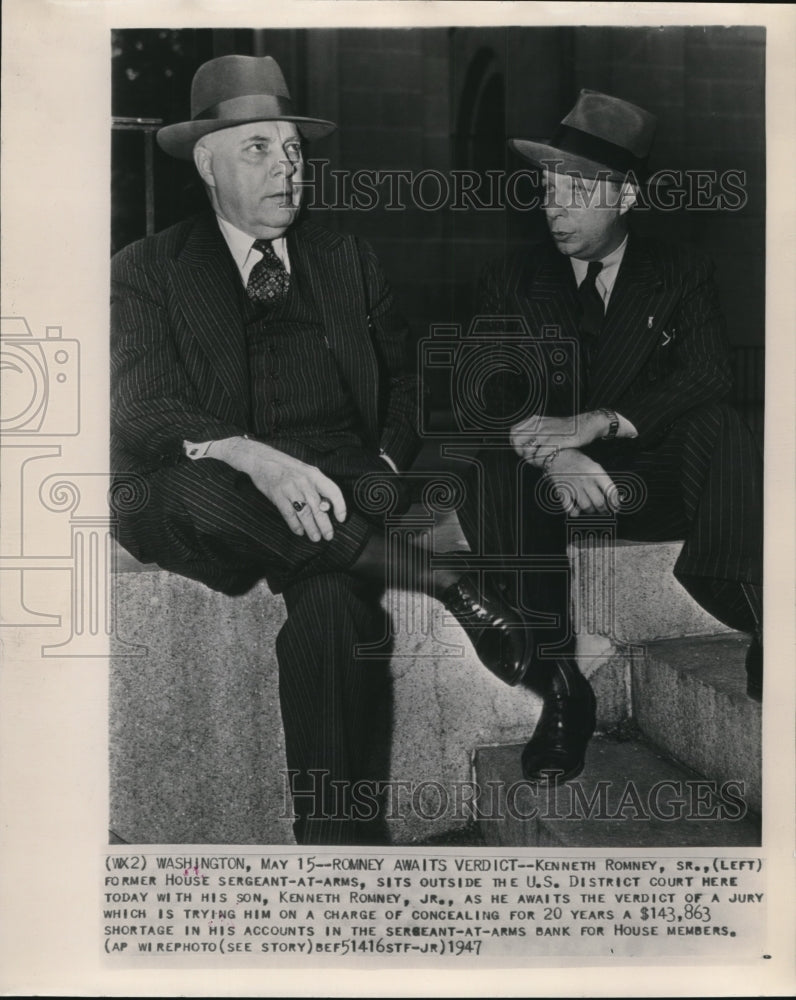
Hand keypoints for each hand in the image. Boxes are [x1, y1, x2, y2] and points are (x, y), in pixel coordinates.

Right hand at [210, 438, 346, 541]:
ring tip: (315, 537)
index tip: (341, 518)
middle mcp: (304, 481)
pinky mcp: (277, 495)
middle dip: (325, 524)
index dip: (340, 506)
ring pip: (304, 513)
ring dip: (311, 528)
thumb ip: (316, 486)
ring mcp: (290, 488)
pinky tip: (299, 531)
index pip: (333, 491)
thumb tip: (327, 507)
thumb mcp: (306, 471)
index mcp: (314, 474)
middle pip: (318, 507)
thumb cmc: (286, 467)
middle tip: (328, 536)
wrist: (262, 459)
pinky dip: (295, 525)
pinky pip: (289, 514)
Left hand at [510, 411, 613, 464]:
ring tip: (540, 462)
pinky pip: (540, 455)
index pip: (514, 432)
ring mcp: (546, 433)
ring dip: (532, 459)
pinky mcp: (555, 441)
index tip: (523, 451)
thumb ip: (536, 430)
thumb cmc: (568, 428)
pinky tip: (548, 462)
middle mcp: (538, 426)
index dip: (515, 444)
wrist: (587, 425)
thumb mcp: (549, 424)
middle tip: (530, 458)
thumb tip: (523, 442)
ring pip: (528, 450)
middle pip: (517, 442)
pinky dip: (541, 461)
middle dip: (521, 453)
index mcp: (536, 421)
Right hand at [542, 448, 617, 516]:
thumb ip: (603, 480)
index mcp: (595, 472)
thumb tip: (613, 497)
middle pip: (599, 502)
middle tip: (603, 511)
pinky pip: (570, 508)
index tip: (616, 507)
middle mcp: (585, 479)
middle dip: (603, 510)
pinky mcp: (563, 491)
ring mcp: (573, 486)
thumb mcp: (594, 466)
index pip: (610, 491)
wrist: (557, 456)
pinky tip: (576, 509)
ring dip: (590, 510)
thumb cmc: (578, 462)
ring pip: (586, 507)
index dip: (615, 502)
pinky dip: (574, 512)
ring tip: (591, 509)